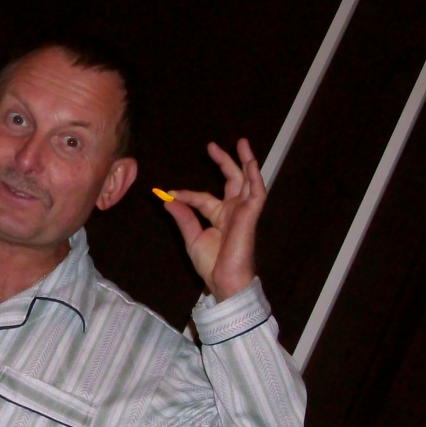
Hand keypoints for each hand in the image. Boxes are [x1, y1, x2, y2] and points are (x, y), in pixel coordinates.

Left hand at [161, 138, 265, 301]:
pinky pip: (257, 193)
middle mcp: (233, 211)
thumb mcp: (192, 237)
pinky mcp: (251, 216)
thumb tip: (168, 199)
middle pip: (232, 181)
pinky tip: (250, 163)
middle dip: (225, 162)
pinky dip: (255, 177)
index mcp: (220, 217)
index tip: (171, 193)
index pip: (203, 198)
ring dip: (246, 162)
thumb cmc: (212, 266)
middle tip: (212, 146)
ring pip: (248, 182)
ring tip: (242, 143)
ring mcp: (244, 212)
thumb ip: (184, 217)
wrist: (225, 283)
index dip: (187, 194)